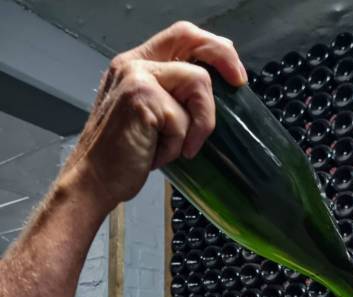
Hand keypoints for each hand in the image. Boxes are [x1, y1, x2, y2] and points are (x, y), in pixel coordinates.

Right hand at [61, 21, 246, 209]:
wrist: (92, 182)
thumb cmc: (120, 158)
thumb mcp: (148, 119)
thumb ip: (171, 98)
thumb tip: (213, 93)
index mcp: (134, 67)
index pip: (180, 36)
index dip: (212, 47)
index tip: (233, 71)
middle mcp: (132, 65)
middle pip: (191, 40)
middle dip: (223, 59)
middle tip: (238, 84)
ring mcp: (136, 78)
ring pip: (197, 83)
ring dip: (198, 123)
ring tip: (177, 148)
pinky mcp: (142, 99)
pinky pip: (183, 119)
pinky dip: (176, 144)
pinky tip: (156, 155)